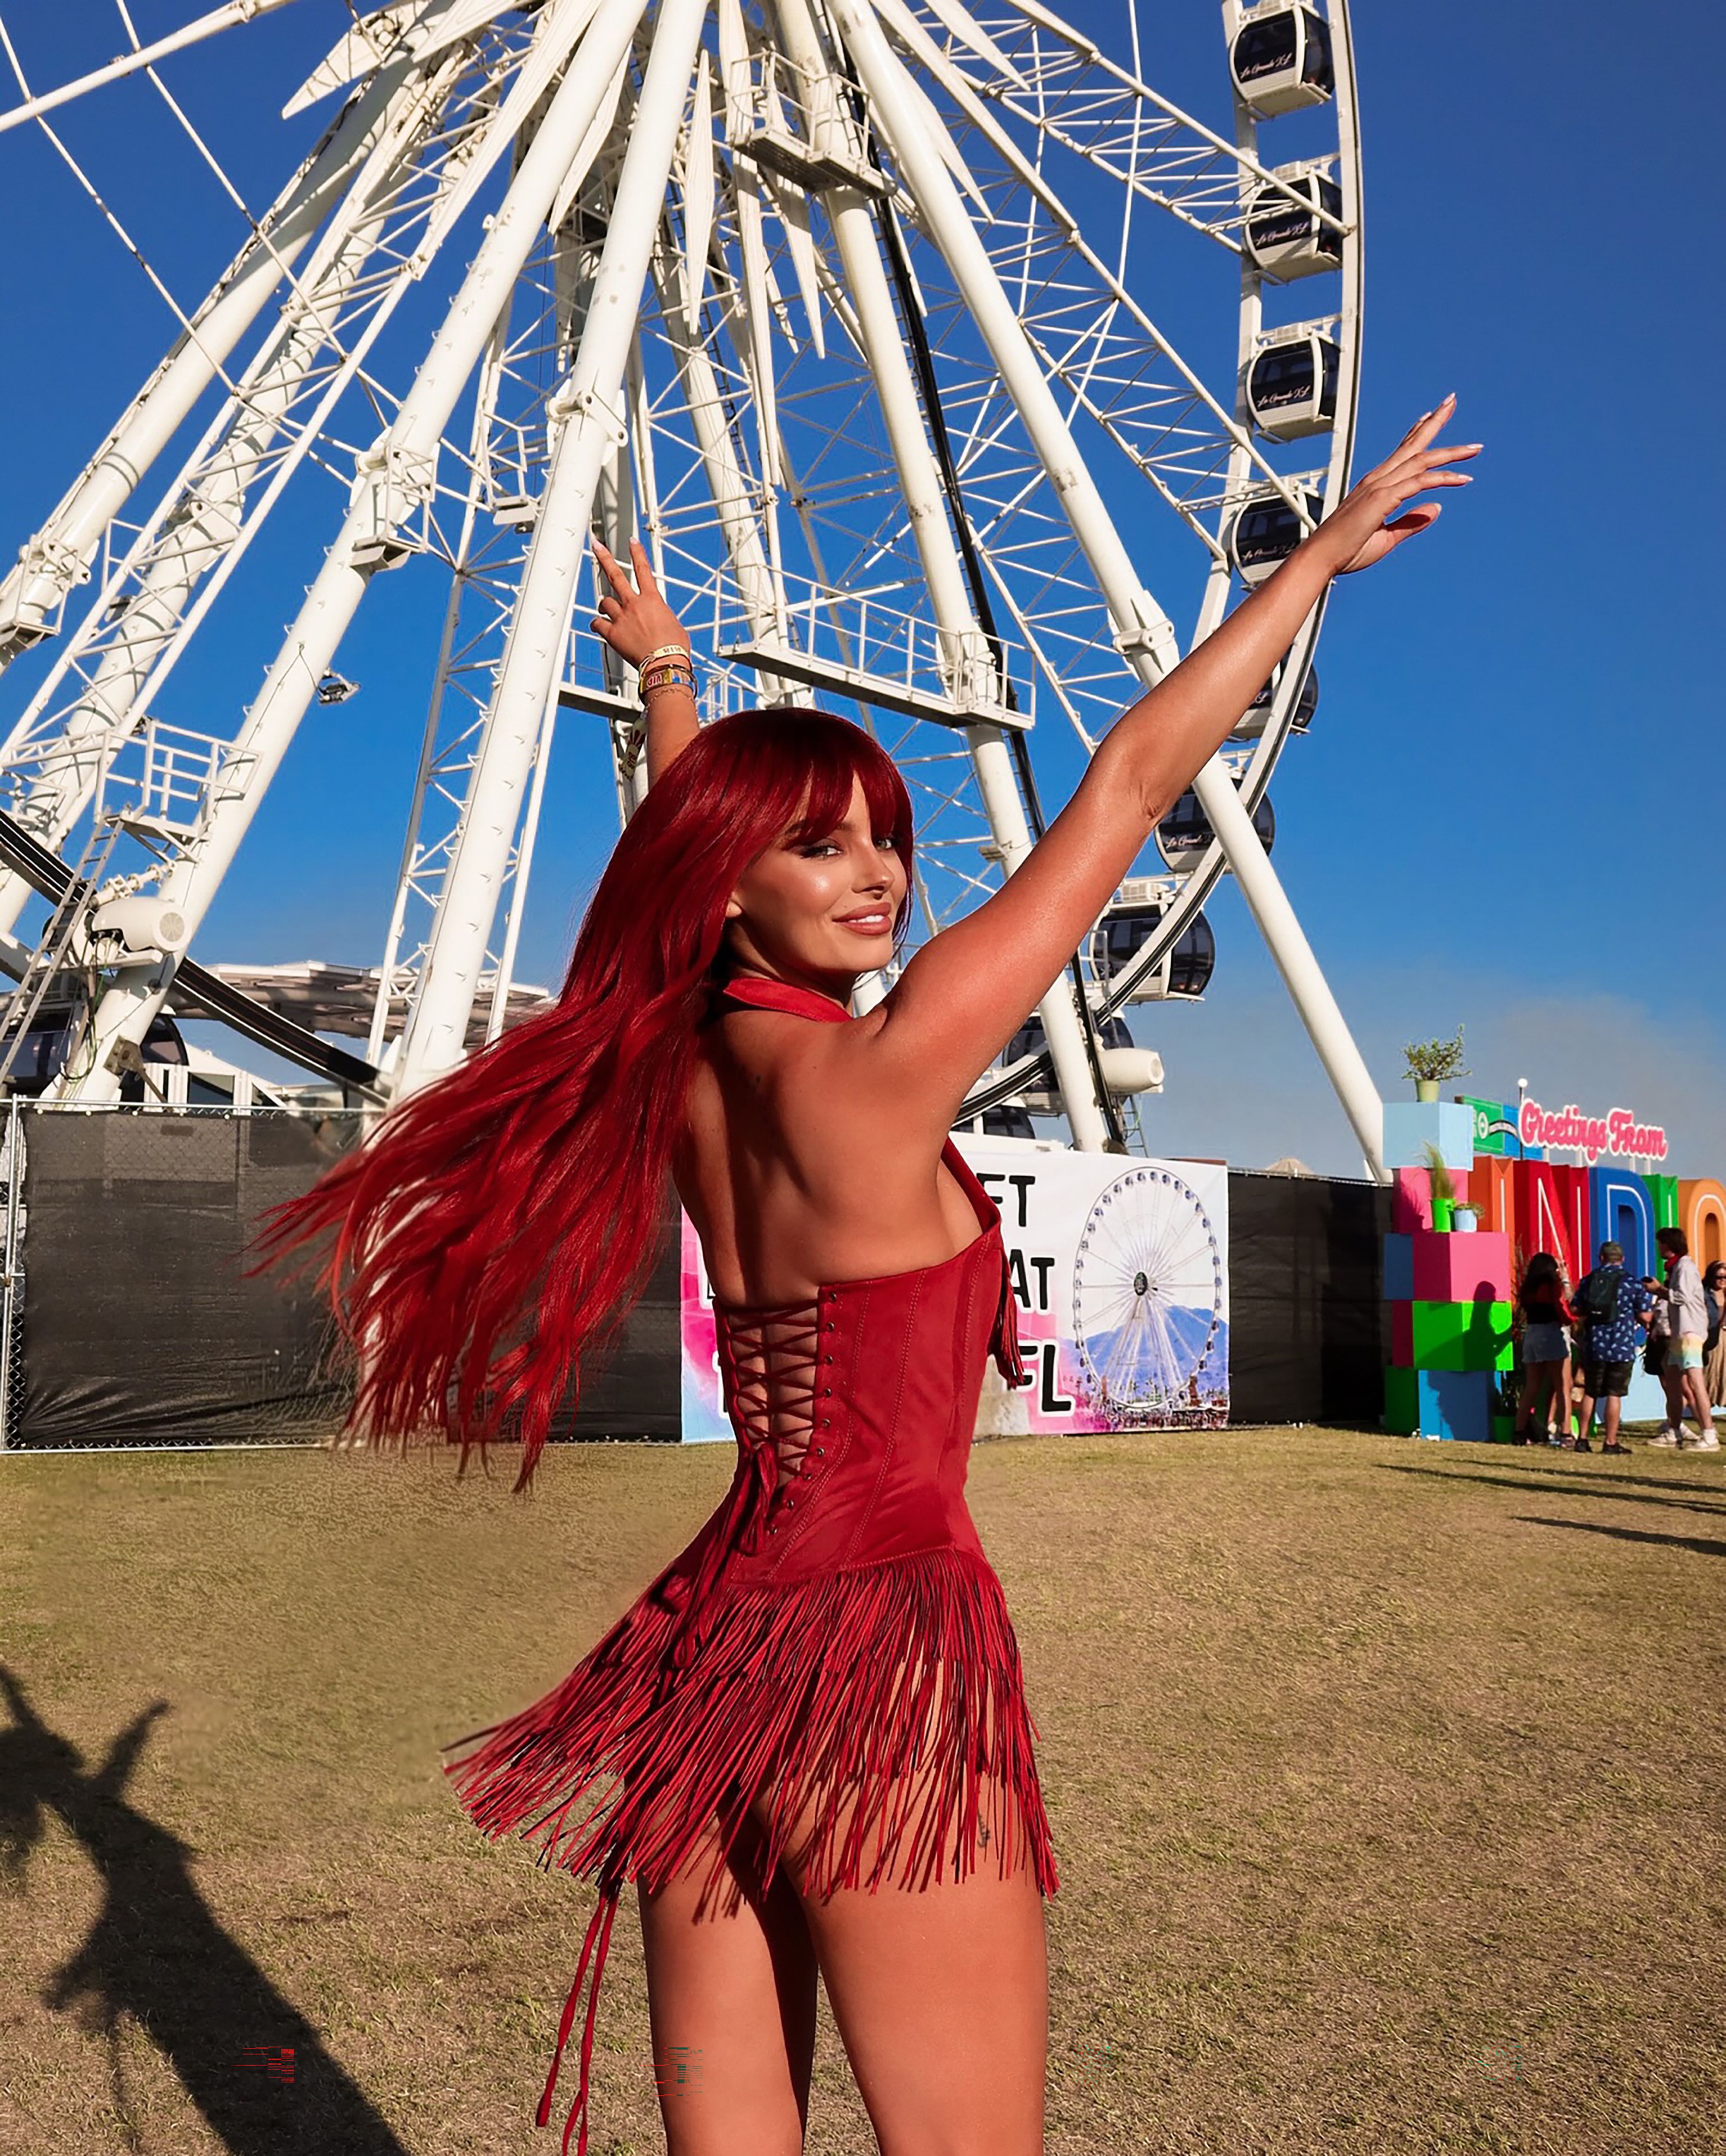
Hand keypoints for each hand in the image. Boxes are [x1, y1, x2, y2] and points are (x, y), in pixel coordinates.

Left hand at [589, 536, 689, 669]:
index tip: (632, 541)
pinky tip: (597, 626)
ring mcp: (622, 618)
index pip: (643, 569)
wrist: (665, 663)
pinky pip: (597, 623)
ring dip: (604, 604)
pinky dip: (596, 624)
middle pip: (616, 575)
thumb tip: (660, 620)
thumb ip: (661, 616)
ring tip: (603, 608)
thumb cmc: (674, 648)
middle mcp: (634, 604)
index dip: (637, 553)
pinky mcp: (613, 633)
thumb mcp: (673, 624)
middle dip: (604, 558)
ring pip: (604, 602)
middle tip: (597, 546)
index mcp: (652, 600)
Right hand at [1313, 393, 1480, 575]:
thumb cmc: (1345, 551)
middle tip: (1452, 400)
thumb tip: (1437, 508)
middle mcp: (1377, 479)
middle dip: (1435, 422)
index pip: (1400, 452)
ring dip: (1451, 451)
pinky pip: (1420, 482)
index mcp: (1374, 486)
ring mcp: (1379, 486)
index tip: (1430, 416)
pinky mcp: (1383, 498)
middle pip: (1413, 444)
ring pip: (1421, 459)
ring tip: (1475, 448)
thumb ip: (1412, 522)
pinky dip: (1442, 478)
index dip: (1416, 432)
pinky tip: (1463, 477)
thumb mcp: (1387, 537)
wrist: (1320, 559)